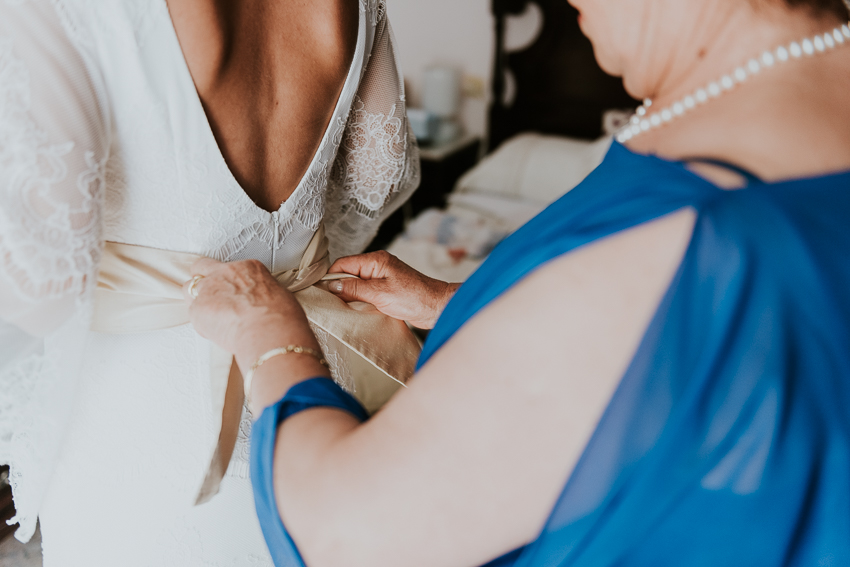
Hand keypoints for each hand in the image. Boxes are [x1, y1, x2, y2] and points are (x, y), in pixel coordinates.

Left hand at [183, 258, 321, 369]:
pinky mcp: (197, 309)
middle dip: (202, 277)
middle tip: (211, 295)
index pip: (231, 268)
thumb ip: (260, 293)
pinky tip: (216, 332)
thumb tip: (260, 303)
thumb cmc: (281, 316)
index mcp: (248, 268)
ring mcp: (208, 289)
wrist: (269, 330)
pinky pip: (194, 315)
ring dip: (197, 300)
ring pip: (190, 289)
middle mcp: (225, 273)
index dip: (231, 281)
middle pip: (201, 267)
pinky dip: (202, 323)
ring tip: (211, 317)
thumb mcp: (278, 295)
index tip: (235, 292)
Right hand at [327, 251, 458, 328]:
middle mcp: (378, 266)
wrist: (437, 307)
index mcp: (376, 260)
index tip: (322, 292)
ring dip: (349, 296)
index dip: (330, 278)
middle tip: (331, 303)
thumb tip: (332, 286)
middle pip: (348, 274)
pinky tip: (356, 310)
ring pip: (356, 284)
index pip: (343, 264)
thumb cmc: (415, 297)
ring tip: (343, 308)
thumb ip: (355, 289)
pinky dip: (359, 300)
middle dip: (339, 288)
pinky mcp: (386, 290)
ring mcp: (382, 278)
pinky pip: (365, 293)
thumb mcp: (380, 294)